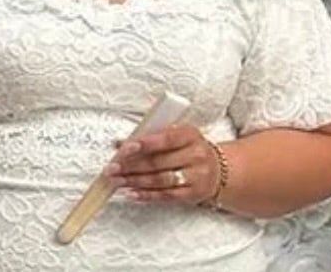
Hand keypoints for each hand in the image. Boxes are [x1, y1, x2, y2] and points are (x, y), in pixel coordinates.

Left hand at [105, 124, 221, 205]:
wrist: (219, 170)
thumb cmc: (189, 149)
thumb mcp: (177, 135)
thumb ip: (151, 137)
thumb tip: (120, 142)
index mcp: (190, 135)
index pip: (165, 138)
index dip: (144, 143)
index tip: (123, 148)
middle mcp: (196, 155)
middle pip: (158, 161)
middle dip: (131, 165)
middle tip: (111, 167)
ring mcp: (196, 176)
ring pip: (160, 180)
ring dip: (134, 181)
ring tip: (116, 180)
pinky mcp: (193, 194)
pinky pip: (166, 195)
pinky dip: (146, 195)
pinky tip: (131, 193)